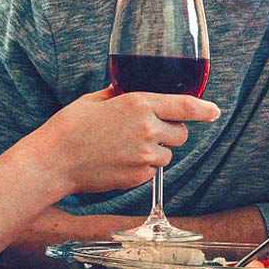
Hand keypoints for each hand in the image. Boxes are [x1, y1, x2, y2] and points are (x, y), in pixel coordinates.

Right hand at [30, 88, 220, 195]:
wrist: (53, 161)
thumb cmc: (69, 127)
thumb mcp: (96, 100)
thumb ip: (122, 94)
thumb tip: (134, 91)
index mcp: (138, 104)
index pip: (185, 106)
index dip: (204, 109)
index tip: (215, 111)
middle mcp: (147, 129)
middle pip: (181, 133)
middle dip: (169, 132)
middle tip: (144, 131)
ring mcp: (145, 156)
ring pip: (168, 154)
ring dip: (156, 151)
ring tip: (124, 148)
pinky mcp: (140, 177)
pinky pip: (153, 170)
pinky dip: (143, 167)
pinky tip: (118, 161)